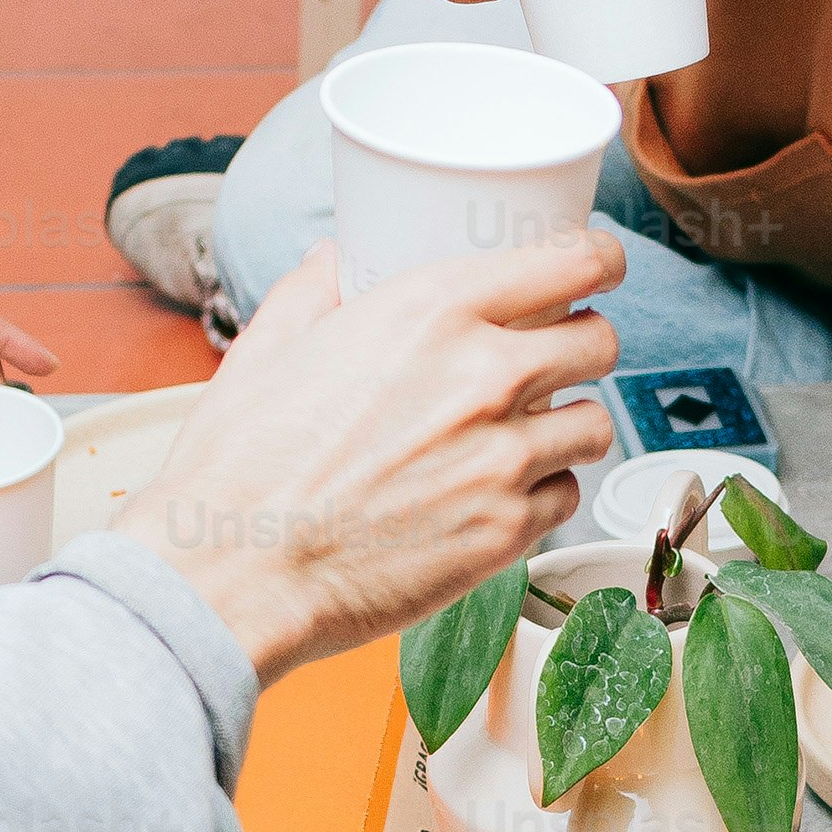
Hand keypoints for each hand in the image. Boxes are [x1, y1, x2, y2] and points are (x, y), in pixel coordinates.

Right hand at [117, 236, 622, 680]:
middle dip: (584, 344)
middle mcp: (484, 375)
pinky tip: (502, 492)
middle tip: (558, 359)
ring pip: (593, 424)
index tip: (598, 268)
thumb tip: (332, 259)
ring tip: (532, 433)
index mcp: (432, 309)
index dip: (598, 261)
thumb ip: (312, 291)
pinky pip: (565, 497)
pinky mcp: (506, 532)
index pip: (570, 264)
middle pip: (599, 341)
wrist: (232, 571)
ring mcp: (502, 457)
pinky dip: (544, 492)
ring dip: (569, 424)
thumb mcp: (268, 348)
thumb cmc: (240, 464)